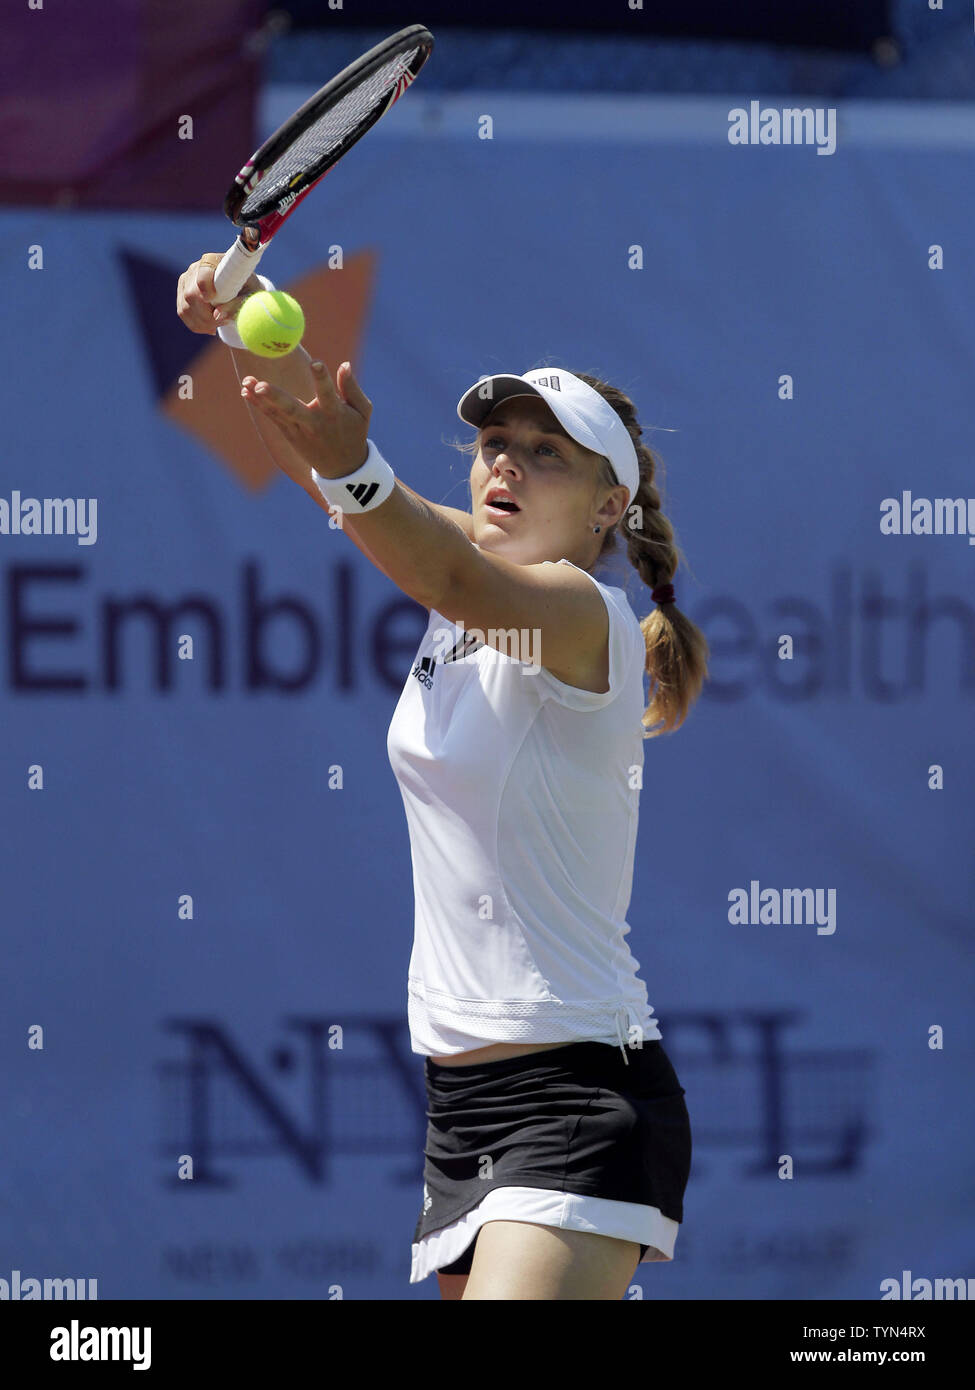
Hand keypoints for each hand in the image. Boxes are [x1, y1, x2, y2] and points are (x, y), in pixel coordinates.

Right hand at [176, 252, 265, 334]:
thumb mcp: (250, 296)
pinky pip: (183, 313)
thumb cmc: (248, 289)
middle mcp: (195, 268)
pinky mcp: (182, 293)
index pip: (203, 273)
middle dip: (207, 315)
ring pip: (185, 308)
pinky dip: (197, 325)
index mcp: (214, 261)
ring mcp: (186, 281)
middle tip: (225, 322)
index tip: (212, 300)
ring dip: (204, 323)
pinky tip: (211, 327)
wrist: (241, 288)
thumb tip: (217, 315)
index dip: (205, 287)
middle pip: (191, 295)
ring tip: (221, 324)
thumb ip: (236, 304)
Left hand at [240, 360, 372, 478]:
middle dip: (276, 397)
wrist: (343, 469)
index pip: (328, 393)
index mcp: (334, 413)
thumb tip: (344, 364)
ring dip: (260, 398)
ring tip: (246, 383)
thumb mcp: (362, 411)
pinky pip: (273, 417)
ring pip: (277, 412)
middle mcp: (314, 422)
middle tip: (260, 386)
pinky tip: (245, 391)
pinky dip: (259, 405)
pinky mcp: (290, 434)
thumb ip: (352, 388)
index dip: (322, 378)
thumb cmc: (354, 433)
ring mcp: (299, 430)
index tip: (315, 362)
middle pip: (292, 408)